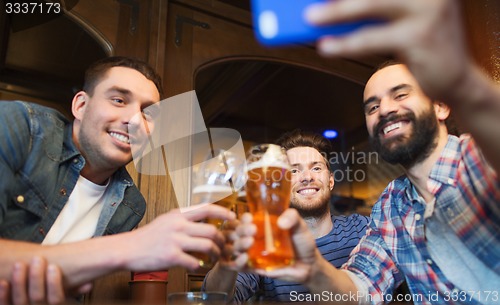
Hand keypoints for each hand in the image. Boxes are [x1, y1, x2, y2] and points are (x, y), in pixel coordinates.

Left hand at [0, 257, 91, 304]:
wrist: (31, 302)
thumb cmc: (49, 296)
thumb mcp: (64, 294)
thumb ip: (74, 289)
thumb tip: (88, 285)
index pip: (56, 299)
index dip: (54, 284)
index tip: (54, 266)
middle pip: (37, 298)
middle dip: (36, 277)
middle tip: (38, 259)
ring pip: (20, 301)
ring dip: (19, 281)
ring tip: (20, 264)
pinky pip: (4, 304)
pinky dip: (3, 294)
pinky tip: (3, 282)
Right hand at [125, 204, 235, 270]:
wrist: (127, 249)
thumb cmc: (147, 237)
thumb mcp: (166, 220)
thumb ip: (184, 219)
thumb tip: (204, 220)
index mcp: (178, 215)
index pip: (206, 209)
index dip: (223, 212)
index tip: (232, 217)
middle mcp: (178, 225)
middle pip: (211, 230)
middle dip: (222, 240)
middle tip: (224, 245)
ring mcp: (175, 240)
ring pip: (207, 245)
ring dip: (215, 253)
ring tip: (214, 257)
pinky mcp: (171, 256)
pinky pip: (194, 262)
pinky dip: (199, 266)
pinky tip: (198, 266)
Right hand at [232, 209, 321, 282]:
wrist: (308, 265)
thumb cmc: (302, 243)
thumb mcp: (299, 226)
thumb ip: (292, 218)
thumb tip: (281, 222)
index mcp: (262, 225)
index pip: (246, 219)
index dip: (244, 218)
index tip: (250, 218)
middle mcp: (254, 237)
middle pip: (238, 232)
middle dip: (242, 230)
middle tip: (253, 230)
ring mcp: (253, 253)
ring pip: (236, 248)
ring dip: (239, 244)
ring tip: (250, 242)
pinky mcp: (255, 268)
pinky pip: (240, 266)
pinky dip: (238, 262)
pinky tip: (245, 258)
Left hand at [305, 0, 469, 99]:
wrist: (457, 79)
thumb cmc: (421, 44)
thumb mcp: (399, 19)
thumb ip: (374, 9)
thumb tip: (329, 6)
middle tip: (307, 5)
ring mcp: (430, 9)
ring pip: (371, 5)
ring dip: (335, 12)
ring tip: (309, 18)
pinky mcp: (422, 36)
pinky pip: (372, 39)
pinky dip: (346, 43)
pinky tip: (326, 46)